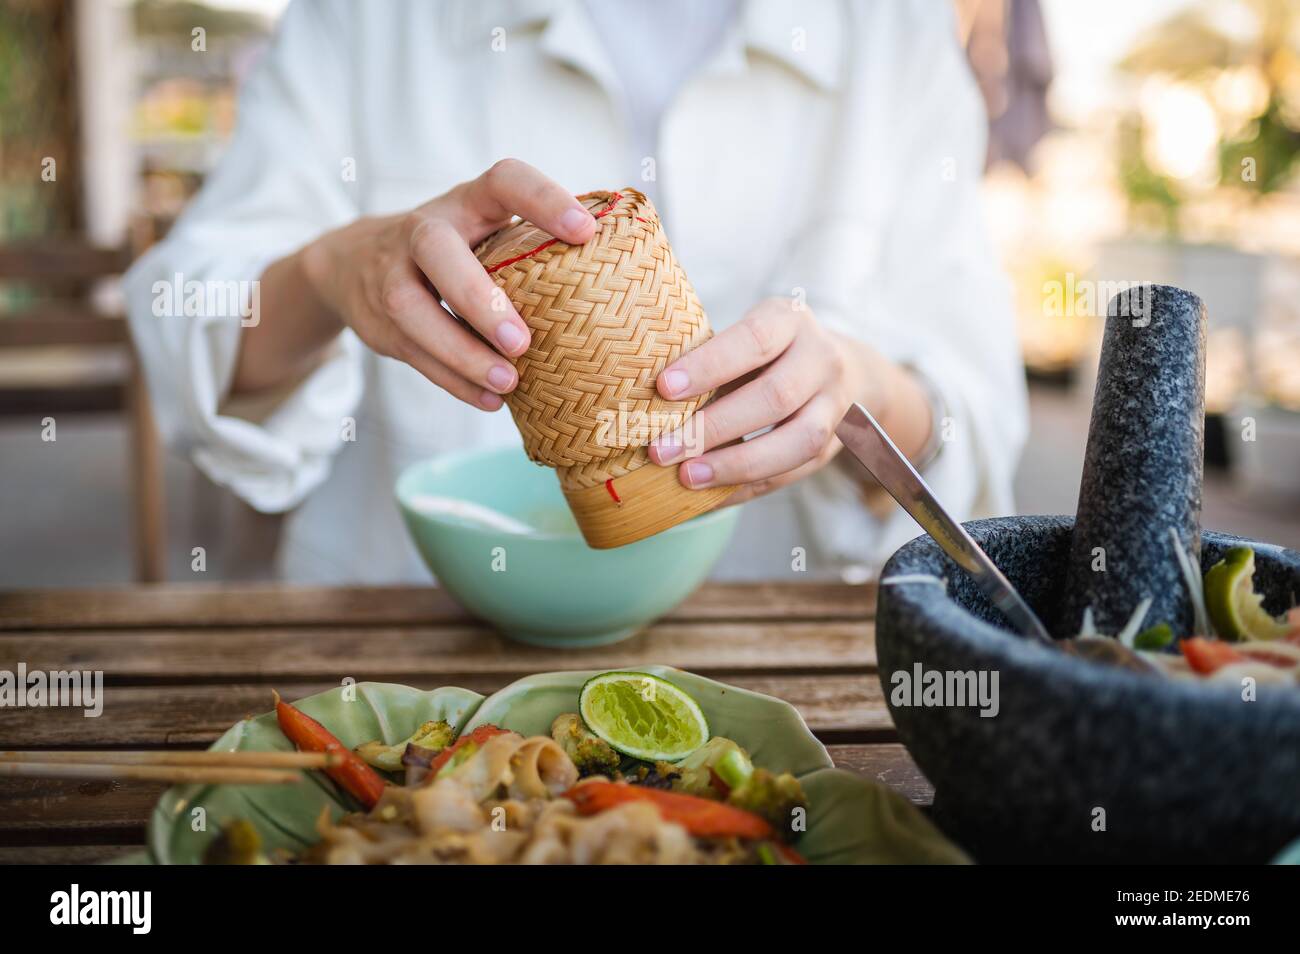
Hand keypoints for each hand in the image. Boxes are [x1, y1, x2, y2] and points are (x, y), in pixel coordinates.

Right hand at [299, 159, 595, 409]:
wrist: (352, 263)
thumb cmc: (455, 250)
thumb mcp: (482, 231)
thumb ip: (528, 247)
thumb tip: (616, 283)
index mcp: (466, 202)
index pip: (504, 182)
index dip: (543, 199)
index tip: (585, 231)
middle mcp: (422, 231)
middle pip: (438, 251)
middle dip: (478, 298)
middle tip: (522, 341)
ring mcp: (391, 275)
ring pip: (415, 312)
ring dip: (463, 352)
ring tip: (509, 382)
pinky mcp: (380, 322)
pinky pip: (414, 354)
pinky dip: (454, 382)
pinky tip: (491, 401)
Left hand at [647, 297, 918, 504]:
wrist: (842, 368)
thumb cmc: (767, 350)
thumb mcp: (745, 334)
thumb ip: (710, 361)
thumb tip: (645, 402)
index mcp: (791, 321)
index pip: (754, 340)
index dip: (710, 366)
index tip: (663, 388)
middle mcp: (822, 360)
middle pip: (775, 397)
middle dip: (714, 427)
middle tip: (661, 449)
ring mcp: (835, 406)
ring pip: (797, 442)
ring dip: (736, 464)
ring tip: (687, 477)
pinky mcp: (832, 447)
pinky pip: (792, 473)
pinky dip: (746, 487)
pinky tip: (708, 496)